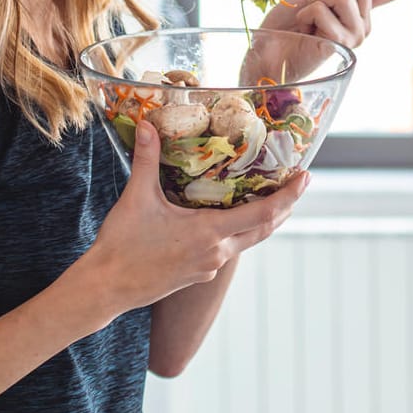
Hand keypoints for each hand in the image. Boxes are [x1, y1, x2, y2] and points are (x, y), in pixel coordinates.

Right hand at [65, 120, 306, 326]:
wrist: (107, 288)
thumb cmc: (122, 244)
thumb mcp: (136, 197)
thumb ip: (147, 159)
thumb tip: (147, 124)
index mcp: (209, 232)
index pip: (263, 214)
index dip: (289, 196)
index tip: (306, 178)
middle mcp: (217, 252)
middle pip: (265, 229)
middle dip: (284, 206)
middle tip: (297, 183)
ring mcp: (209, 266)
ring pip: (248, 241)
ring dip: (262, 220)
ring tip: (269, 196)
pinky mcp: (199, 274)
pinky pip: (228, 249)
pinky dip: (238, 231)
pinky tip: (228, 218)